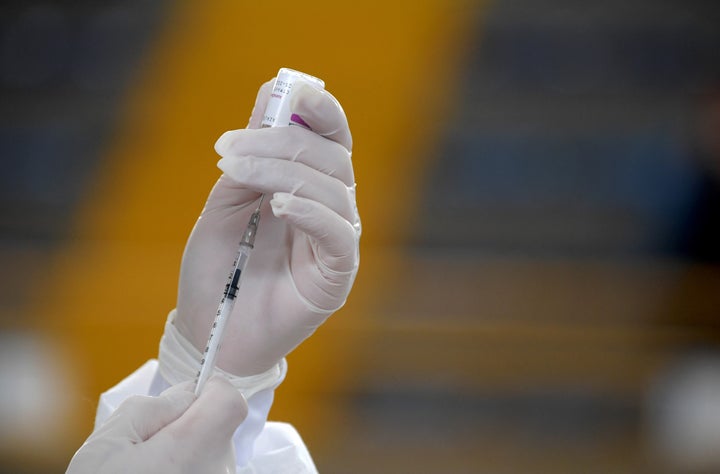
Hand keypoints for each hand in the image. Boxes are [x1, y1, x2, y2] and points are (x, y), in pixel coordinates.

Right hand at [67, 377, 246, 473]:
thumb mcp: (109, 442)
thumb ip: (154, 406)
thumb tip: (187, 392)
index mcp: (193, 449)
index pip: (230, 401)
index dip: (208, 392)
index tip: (181, 403)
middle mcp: (217, 471)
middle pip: (218, 428)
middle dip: (188, 426)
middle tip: (148, 448)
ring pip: (211, 453)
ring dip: (186, 454)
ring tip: (148, 472)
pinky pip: (206, 473)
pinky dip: (187, 473)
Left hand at [173, 79, 358, 375]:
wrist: (212, 331)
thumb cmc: (219, 269)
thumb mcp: (226, 202)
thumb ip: (250, 158)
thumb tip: (269, 98)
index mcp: (309, 187)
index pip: (330, 139)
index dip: (319, 109)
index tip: (289, 89)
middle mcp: (330, 209)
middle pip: (331, 158)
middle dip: (281, 143)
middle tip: (229, 148)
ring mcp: (336, 242)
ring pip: (333, 190)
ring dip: (284, 173)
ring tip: (240, 174)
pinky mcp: (337, 274)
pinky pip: (337, 233)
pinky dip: (310, 212)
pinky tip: (277, 206)